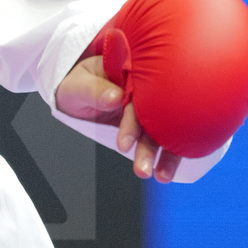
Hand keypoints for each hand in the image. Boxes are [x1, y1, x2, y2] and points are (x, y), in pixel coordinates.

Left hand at [55, 55, 180, 180]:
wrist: (80, 91)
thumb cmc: (78, 84)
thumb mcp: (78, 85)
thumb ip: (94, 90)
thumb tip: (114, 98)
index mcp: (132, 71)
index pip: (139, 95)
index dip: (133, 121)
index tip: (123, 145)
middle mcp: (146, 88)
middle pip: (156, 115)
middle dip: (151, 145)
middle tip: (144, 169)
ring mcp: (150, 106)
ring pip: (163, 129)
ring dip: (165, 154)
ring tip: (161, 176)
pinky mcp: (151, 121)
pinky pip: (164, 137)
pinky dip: (168, 154)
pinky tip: (169, 170)